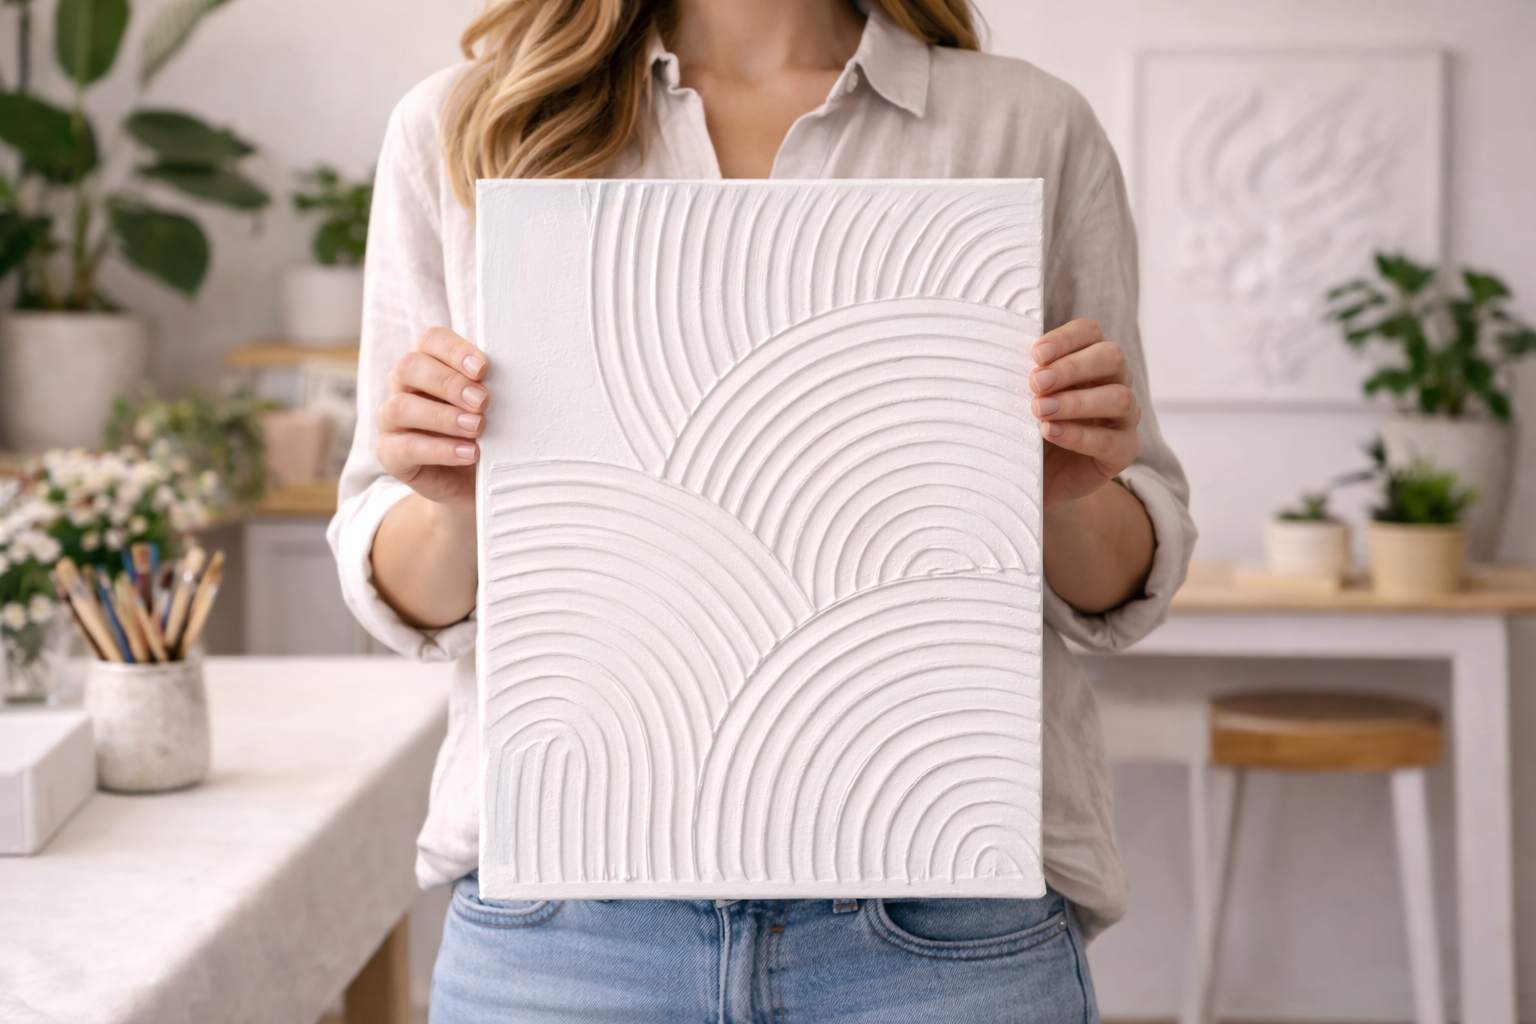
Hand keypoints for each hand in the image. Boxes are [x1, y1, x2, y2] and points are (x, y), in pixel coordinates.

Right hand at [377, 327, 488, 507]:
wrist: (473, 481)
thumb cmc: (482, 432)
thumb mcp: (491, 406)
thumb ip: (490, 387)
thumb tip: (511, 378)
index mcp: (428, 363)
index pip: (431, 341)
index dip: (455, 351)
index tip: (483, 369)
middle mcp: (402, 386)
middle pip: (410, 367)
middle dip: (449, 383)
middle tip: (482, 401)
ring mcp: (391, 420)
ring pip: (401, 407)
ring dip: (443, 416)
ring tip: (477, 427)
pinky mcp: (390, 454)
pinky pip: (406, 447)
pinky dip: (440, 450)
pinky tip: (468, 453)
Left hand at [1029, 319, 1140, 508]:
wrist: (1041, 477)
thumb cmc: (1032, 429)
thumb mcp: (1024, 399)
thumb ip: (1026, 380)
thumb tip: (1004, 361)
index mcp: (1092, 360)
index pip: (1090, 332)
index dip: (1065, 338)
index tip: (1035, 354)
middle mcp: (1116, 382)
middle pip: (1111, 357)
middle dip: (1072, 367)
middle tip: (1035, 383)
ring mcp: (1125, 417)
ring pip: (1118, 398)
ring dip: (1076, 402)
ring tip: (1040, 410)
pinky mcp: (1124, 451)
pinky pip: (1110, 441)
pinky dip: (1078, 436)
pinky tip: (1050, 433)